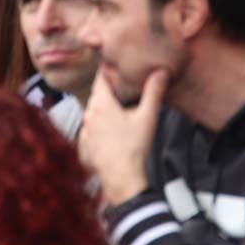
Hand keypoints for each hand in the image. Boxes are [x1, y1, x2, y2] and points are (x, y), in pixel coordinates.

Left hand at [79, 68, 166, 206]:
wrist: (122, 177)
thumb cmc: (134, 147)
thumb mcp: (147, 117)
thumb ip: (153, 92)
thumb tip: (160, 72)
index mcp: (101, 104)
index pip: (100, 80)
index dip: (107, 72)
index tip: (113, 67)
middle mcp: (88, 114)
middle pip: (96, 97)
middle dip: (107, 92)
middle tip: (119, 88)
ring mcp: (84, 131)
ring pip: (92, 114)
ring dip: (102, 111)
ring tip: (117, 111)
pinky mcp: (84, 146)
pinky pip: (89, 131)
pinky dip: (98, 129)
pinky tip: (110, 133)